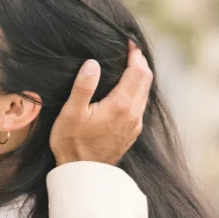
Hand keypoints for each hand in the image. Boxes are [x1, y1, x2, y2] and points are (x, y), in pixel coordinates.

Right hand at [49, 43, 151, 167]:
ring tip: (128, 64)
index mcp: (121, 105)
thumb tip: (93, 63)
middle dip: (140, 61)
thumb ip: (83, 86)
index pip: (138, 71)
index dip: (135, 54)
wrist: (83, 175)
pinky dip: (137, 90)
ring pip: (145, 93)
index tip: (128, 41)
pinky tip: (125, 89)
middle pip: (146, 80)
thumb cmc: (72, 144)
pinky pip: (140, 104)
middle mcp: (133, 114)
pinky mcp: (131, 133)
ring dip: (140, 76)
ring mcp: (134, 125)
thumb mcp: (72, 113)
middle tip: (129, 48)